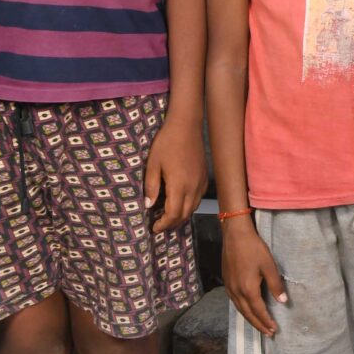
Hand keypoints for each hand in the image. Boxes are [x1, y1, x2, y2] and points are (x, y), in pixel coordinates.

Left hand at [147, 117, 206, 233]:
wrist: (186, 126)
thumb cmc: (166, 143)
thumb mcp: (152, 164)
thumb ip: (151, 187)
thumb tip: (149, 206)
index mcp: (179, 185)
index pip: (173, 214)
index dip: (163, 224)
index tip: (154, 228)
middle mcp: (193, 187)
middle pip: (184, 214)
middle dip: (172, 224)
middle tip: (159, 225)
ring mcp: (200, 182)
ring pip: (193, 208)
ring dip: (181, 216)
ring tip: (167, 217)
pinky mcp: (204, 177)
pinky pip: (197, 198)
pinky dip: (188, 206)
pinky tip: (179, 202)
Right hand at [223, 226, 287, 336]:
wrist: (235, 235)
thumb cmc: (254, 249)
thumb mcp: (269, 266)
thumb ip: (275, 285)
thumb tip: (283, 302)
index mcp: (248, 289)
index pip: (258, 311)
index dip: (266, 321)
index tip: (274, 330)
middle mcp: (236, 291)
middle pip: (247, 314)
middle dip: (258, 324)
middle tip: (268, 333)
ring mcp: (229, 287)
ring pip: (239, 309)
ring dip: (250, 318)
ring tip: (259, 325)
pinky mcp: (227, 281)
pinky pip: (234, 301)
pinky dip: (242, 309)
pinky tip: (247, 309)